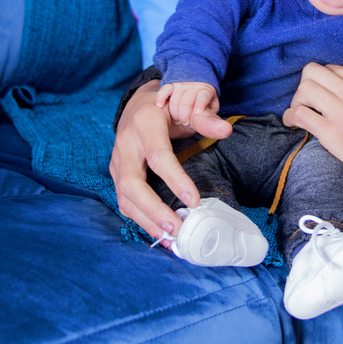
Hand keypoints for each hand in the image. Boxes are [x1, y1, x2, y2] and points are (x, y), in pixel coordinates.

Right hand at [110, 79, 231, 238]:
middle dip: (153, 210)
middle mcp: (125, 144)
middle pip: (132, 183)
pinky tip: (159, 232)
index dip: (175, 180)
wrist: (137, 105)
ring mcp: (117, 161)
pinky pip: (124, 201)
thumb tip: (226, 129)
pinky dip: (140, 219)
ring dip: (146, 220)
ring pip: (124, 196)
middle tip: (177, 228)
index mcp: (145, 125)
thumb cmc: (166, 109)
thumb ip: (205, 119)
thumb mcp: (184, 105)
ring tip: (170, 238)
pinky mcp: (116, 174)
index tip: (193, 201)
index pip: (158, 156)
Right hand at [156, 81, 218, 128]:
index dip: (200, 104)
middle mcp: (194, 87)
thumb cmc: (201, 106)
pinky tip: (160, 106)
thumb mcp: (209, 112)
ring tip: (177, 119)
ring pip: (176, 97)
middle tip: (185, 122)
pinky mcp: (171, 85)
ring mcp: (182, 86)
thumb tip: (226, 130)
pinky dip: (162, 97)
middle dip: (185, 114)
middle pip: (187, 100)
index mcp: (206, 91)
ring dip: (174, 111)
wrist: (194, 87)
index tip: (197, 113)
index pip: (204, 95)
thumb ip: (213, 121)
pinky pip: (165, 89)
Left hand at [283, 63, 342, 210]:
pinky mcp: (333, 134)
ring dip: (295, 102)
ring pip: (304, 89)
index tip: (317, 96)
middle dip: (303, 88)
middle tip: (304, 105)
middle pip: (312, 73)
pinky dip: (290, 117)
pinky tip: (294, 125)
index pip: (331, 69)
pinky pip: (300, 114)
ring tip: (298, 116)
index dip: (319, 82)